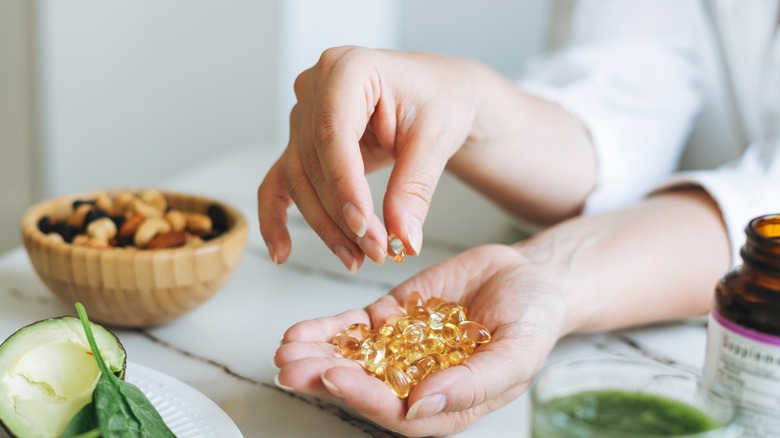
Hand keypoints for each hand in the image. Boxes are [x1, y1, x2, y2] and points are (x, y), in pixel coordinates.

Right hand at [257, 46, 482, 271]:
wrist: (439, 94)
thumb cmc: (440, 99)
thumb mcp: (436, 139)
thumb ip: (414, 188)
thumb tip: (403, 238)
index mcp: (348, 68)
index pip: (333, 134)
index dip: (344, 186)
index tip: (364, 227)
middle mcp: (315, 87)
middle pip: (314, 163)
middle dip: (343, 215)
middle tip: (376, 251)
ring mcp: (304, 115)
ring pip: (300, 181)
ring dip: (326, 225)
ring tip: (357, 258)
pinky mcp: (302, 142)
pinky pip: (280, 181)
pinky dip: (276, 217)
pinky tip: (282, 251)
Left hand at [273, 244, 566, 436]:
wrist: (530, 277)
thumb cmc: (534, 321)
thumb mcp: (517, 353)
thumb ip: (472, 383)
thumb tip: (421, 407)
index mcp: (446, 403)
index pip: (398, 412)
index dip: (365, 398)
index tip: (335, 379)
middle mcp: (417, 381)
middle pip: (364, 387)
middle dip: (324, 378)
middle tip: (291, 368)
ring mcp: (401, 349)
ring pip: (352, 358)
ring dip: (316, 356)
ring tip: (286, 351)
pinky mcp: (392, 318)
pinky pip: (354, 328)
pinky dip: (326, 330)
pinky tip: (300, 332)